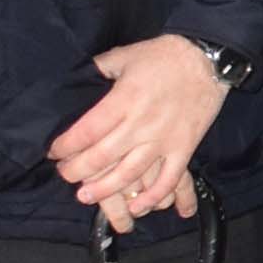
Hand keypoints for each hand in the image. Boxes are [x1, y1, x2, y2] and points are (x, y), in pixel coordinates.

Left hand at [52, 38, 226, 228]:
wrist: (208, 59)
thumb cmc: (164, 55)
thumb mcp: (125, 55)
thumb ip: (99, 69)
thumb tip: (76, 79)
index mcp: (123, 100)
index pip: (86, 131)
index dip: (66, 146)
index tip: (54, 152)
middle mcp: (141, 123)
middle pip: (102, 156)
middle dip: (77, 171)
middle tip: (65, 175)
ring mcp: (164, 139)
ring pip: (130, 173)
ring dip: (105, 189)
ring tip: (86, 196)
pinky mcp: (184, 148)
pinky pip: (169, 179)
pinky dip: (153, 197)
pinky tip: (138, 207)